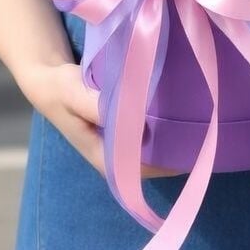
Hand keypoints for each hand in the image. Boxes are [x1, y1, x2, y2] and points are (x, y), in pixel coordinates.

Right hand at [18, 61, 180, 178]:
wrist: (49, 80)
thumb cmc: (61, 89)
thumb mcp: (74, 93)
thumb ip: (98, 105)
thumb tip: (131, 114)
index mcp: (105, 157)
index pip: (145, 170)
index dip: (169, 160)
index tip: (192, 140)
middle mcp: (116, 156)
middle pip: (154, 161)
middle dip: (177, 146)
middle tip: (201, 121)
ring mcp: (121, 142)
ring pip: (154, 146)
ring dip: (172, 133)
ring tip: (196, 112)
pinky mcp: (124, 127)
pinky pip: (149, 130)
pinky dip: (163, 120)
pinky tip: (180, 103)